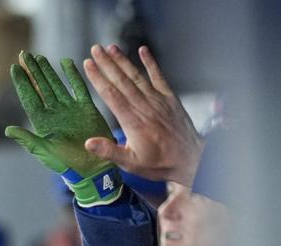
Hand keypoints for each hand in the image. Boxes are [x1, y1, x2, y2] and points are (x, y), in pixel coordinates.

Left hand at [5, 52, 120, 206]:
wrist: (92, 168)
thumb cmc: (66, 164)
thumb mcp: (44, 151)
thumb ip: (27, 139)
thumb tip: (7, 130)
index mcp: (42, 122)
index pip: (29, 97)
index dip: (21, 83)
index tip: (14, 67)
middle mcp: (54, 113)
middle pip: (40, 87)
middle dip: (32, 71)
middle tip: (24, 54)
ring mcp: (69, 109)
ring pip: (56, 85)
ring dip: (48, 71)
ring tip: (40, 58)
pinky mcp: (86, 108)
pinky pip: (78, 88)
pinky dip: (73, 75)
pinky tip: (66, 62)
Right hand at [82, 44, 203, 187]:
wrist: (192, 159)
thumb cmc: (160, 163)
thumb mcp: (131, 163)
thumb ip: (110, 151)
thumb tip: (89, 143)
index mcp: (133, 122)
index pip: (112, 95)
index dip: (98, 78)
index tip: (88, 65)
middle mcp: (145, 107)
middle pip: (122, 81)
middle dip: (107, 64)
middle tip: (95, 49)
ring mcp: (158, 100)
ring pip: (137, 76)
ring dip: (123, 61)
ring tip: (110, 48)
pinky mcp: (169, 98)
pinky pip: (159, 76)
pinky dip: (150, 62)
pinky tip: (143, 51)